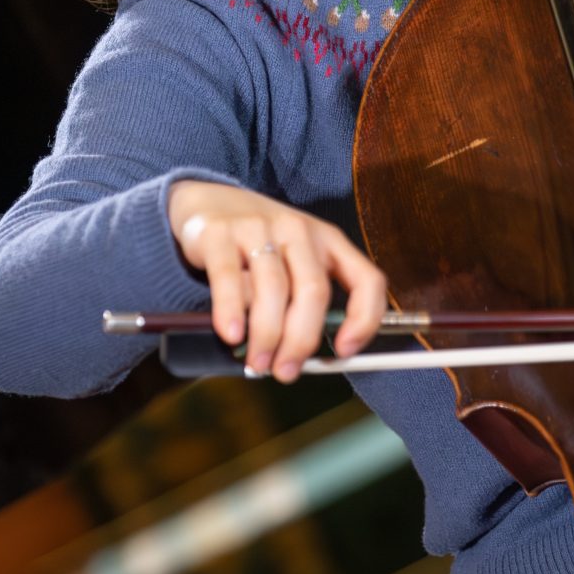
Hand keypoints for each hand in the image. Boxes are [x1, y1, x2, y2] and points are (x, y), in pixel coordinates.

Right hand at [168, 180, 388, 380]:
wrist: (207, 202)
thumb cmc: (258, 245)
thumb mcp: (292, 262)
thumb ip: (302, 302)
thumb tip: (300, 359)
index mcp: (328, 241)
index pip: (367, 279)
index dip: (365, 319)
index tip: (345, 351)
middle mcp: (299, 230)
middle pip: (314, 291)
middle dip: (301, 340)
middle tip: (286, 371)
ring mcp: (260, 227)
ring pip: (274, 289)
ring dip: (267, 335)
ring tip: (258, 363)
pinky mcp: (220, 233)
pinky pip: (229, 278)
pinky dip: (232, 312)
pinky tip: (232, 335)